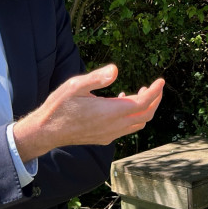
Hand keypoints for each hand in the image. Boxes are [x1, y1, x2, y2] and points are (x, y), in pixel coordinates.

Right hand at [13, 64, 163, 158]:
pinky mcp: (104, 138)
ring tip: (141, 92)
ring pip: (138, 124)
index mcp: (110, 112)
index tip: (161, 80)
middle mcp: (113, 126)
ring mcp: (109, 134)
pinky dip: (133, 117)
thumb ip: (97, 78)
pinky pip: (127, 129)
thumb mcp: (75, 86)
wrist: (46, 132)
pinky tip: (122, 103)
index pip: (143, 103)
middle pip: (145, 115)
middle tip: (155, 86)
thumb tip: (116, 70)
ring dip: (145, 110)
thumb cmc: (59, 106)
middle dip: (155, 101)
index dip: (155, 92)